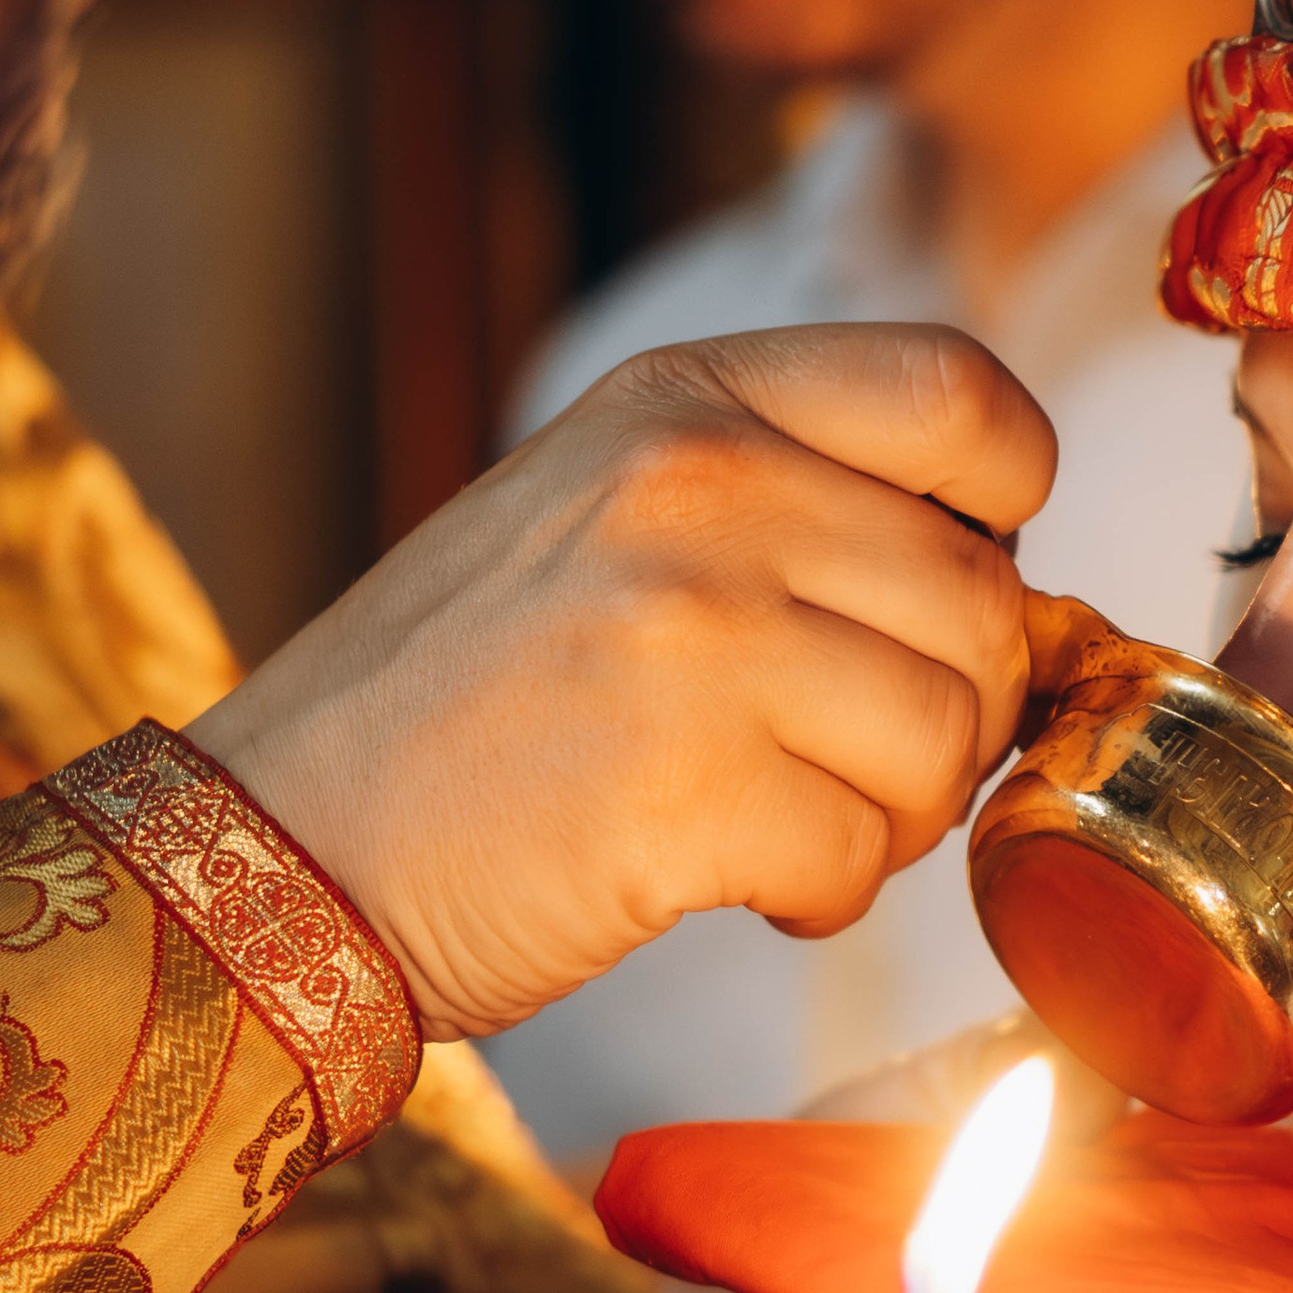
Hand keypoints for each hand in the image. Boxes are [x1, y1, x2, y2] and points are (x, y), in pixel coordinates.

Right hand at [192, 324, 1052, 1038]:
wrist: (286, 845)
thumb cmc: (463, 701)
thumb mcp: (604, 509)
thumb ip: (786, 497)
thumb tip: (1003, 579)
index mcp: (685, 400)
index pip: (964, 397)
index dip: (1006, 508)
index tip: (945, 589)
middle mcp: (697, 490)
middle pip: (983, 602)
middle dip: (951, 712)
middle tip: (852, 760)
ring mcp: (694, 636)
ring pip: (948, 737)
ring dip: (895, 814)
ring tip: (789, 820)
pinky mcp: (689, 792)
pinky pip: (865, 856)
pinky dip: (824, 895)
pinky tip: (740, 881)